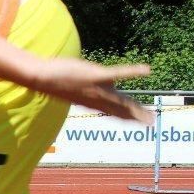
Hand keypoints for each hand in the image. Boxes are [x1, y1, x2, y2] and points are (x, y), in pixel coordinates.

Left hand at [31, 58, 152, 123]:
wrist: (41, 77)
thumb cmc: (58, 78)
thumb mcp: (80, 86)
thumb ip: (98, 87)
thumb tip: (113, 84)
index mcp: (93, 102)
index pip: (115, 111)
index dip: (130, 117)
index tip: (143, 122)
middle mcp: (96, 99)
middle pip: (120, 110)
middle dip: (136, 117)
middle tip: (152, 123)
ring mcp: (96, 89)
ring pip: (120, 101)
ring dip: (136, 108)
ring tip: (150, 114)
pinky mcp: (95, 75)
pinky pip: (117, 74)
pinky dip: (132, 73)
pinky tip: (147, 70)